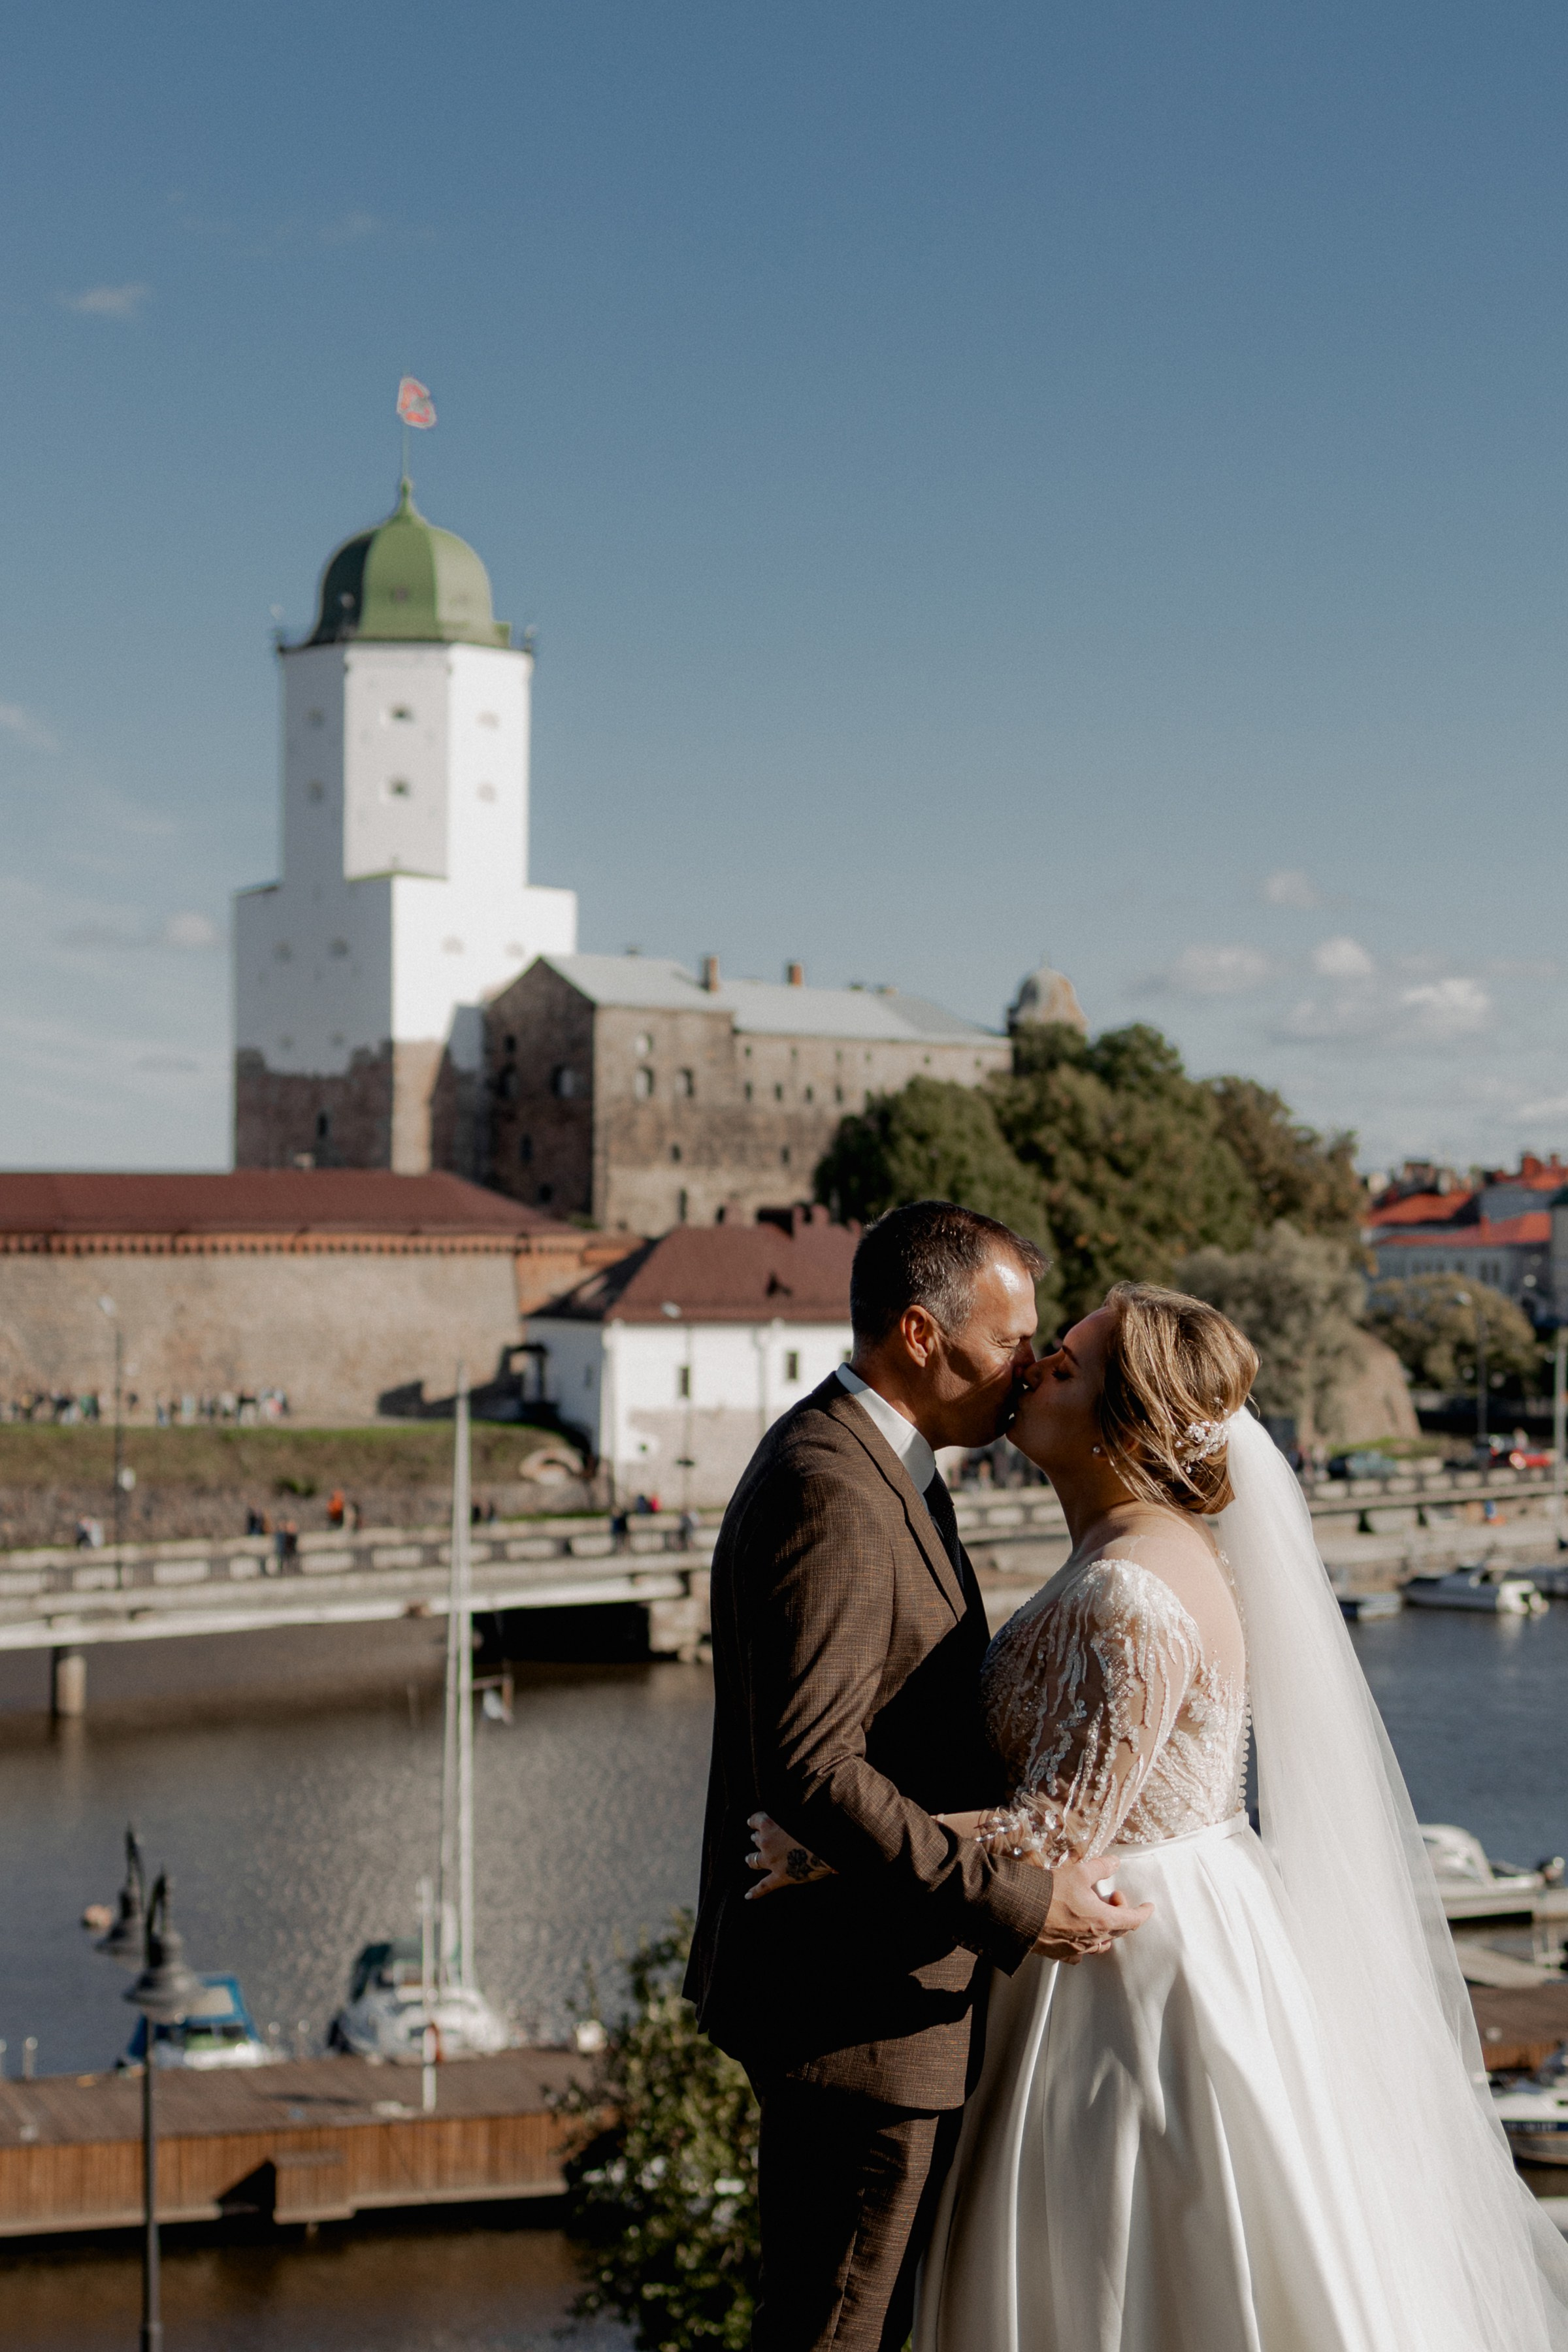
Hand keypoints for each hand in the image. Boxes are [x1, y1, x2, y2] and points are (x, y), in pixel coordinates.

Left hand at [745, 1811, 834, 1898]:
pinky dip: (755, 1891)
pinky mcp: (780, 1876)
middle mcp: (767, 1841)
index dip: (754, 1821)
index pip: (756, 1820)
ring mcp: (771, 1861)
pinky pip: (764, 1886)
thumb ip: (792, 1820)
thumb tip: (794, 1826)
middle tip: (755, 1839)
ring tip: (749, 1859)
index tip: (752, 1822)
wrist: (826, 1847)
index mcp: (771, 1824)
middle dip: (757, 1839)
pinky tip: (748, 1896)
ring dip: (751, 1859)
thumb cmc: (817, 1828)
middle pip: (757, 1839)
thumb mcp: (800, 1816)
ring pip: (754, 1860)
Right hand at [1032, 1856, 1151, 1959]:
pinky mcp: (1061, 1953)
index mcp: (1102, 1920)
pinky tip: (1078, 1936)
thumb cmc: (1050, 1894)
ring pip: (1101, 1944)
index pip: (1133, 1920)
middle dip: (1120, 1912)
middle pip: (1118, 1930)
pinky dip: (1084, 1945)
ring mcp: (1077, 1949)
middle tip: (1111, 1897)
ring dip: (1104, 1929)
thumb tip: (1114, 1862)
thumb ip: (1100, 1867)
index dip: (1143, 1913)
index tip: (1148, 1907)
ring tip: (1096, 1914)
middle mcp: (1093, 1939)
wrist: (1020, 1912)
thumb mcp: (1079, 1873)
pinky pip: (1079, 1954)